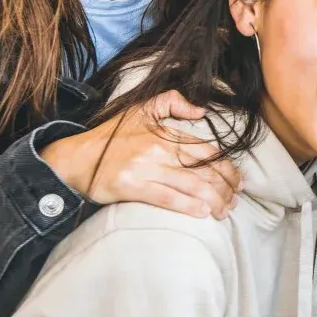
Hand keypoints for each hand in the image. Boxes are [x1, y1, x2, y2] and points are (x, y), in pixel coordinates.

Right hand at [40, 90, 240, 218]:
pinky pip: (167, 198)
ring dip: (214, 201)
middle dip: (226, 189)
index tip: (238, 182)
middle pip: (205, 171)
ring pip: (192, 186)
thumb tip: (201, 110)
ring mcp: (147, 169)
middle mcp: (160, 151)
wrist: (77, 157)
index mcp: (166, 134)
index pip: (208, 152)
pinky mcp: (133, 187)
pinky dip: (188, 206)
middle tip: (235, 201)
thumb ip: (172, 103)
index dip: (228, 168)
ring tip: (224, 212)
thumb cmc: (112, 136)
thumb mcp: (141, 110)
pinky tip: (203, 213)